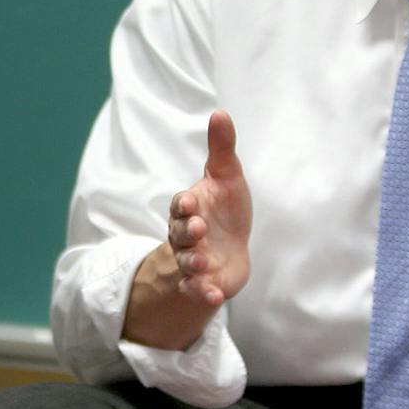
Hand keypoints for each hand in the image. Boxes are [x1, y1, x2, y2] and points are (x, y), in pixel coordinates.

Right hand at [164, 110, 253, 306]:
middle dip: (186, 233)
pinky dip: (202, 294)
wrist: (231, 248)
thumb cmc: (226, 209)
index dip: (184, 204)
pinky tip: (213, 297)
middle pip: (178, 234)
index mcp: (189, 209)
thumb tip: (220, 112)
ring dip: (191, 262)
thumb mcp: (227, 177)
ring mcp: (193, 260)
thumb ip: (221, 148)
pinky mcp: (203, 283)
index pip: (180, 205)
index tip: (190, 202)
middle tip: (197, 229)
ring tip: (202, 262)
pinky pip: (196, 290)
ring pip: (185, 262)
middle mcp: (186, 236)